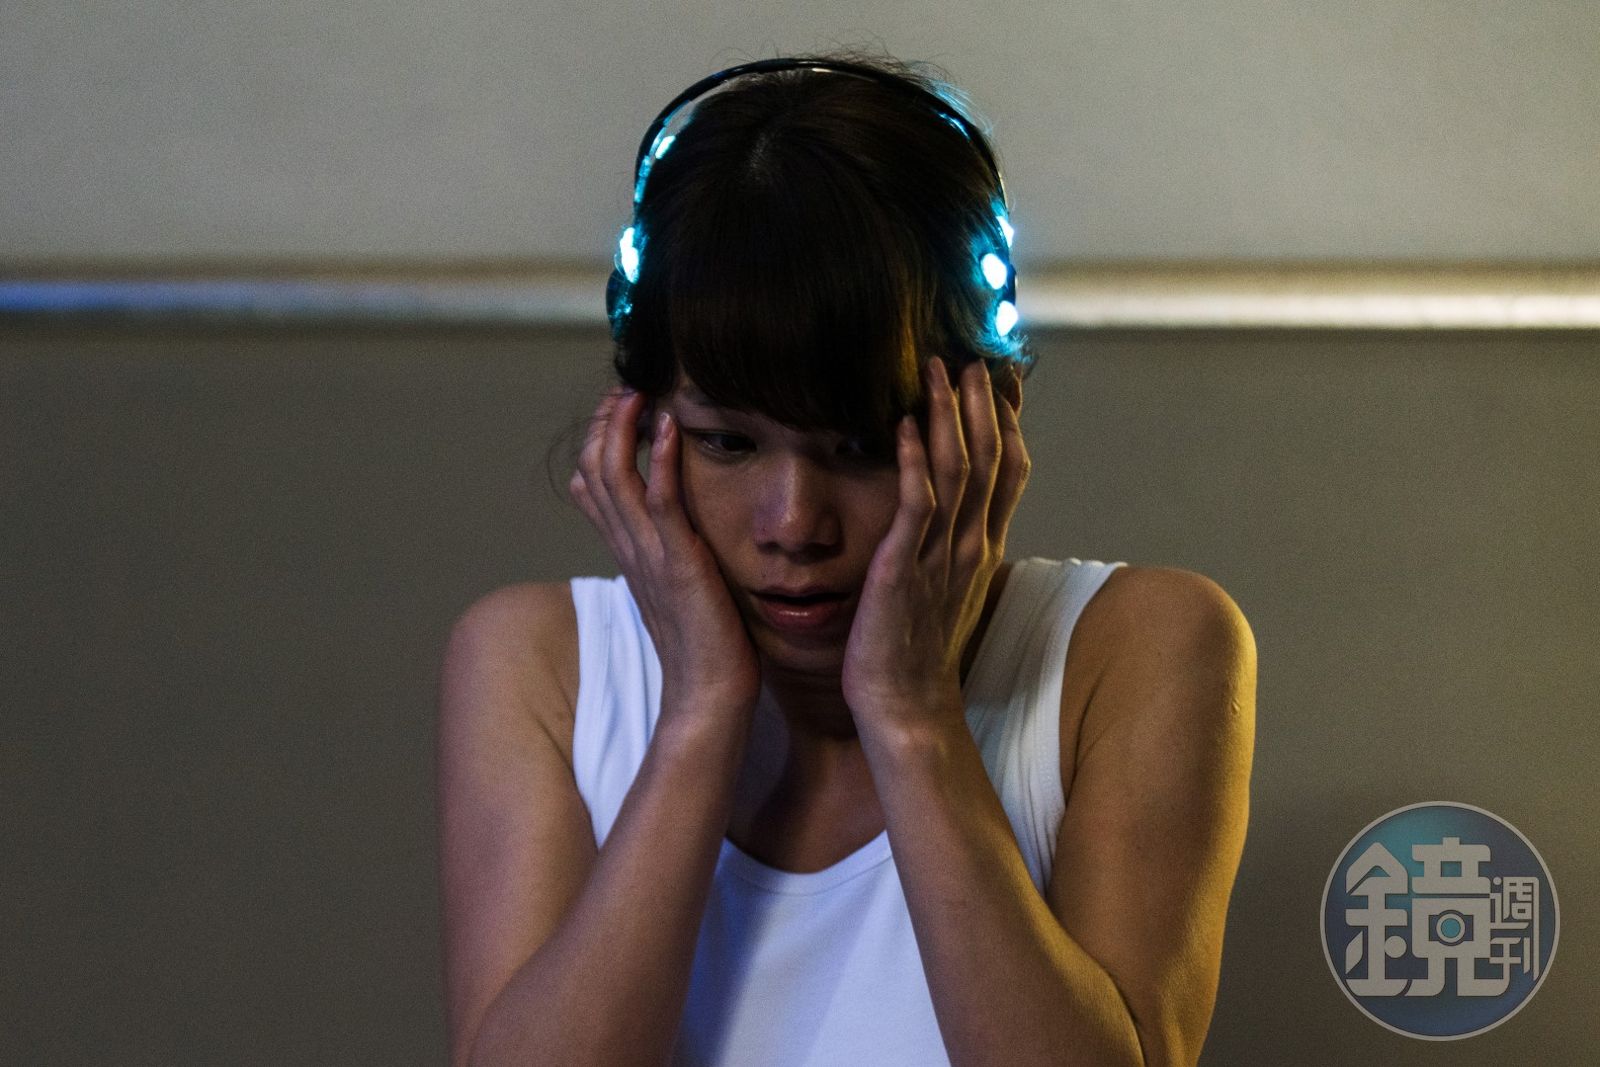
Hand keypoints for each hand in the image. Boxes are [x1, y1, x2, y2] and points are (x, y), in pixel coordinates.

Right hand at [568, 386, 761, 716]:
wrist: (710, 692)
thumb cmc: (706, 641)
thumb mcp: (677, 584)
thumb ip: (667, 549)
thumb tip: (679, 527)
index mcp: (628, 550)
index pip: (593, 483)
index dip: (598, 439)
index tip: (618, 404)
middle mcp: (628, 547)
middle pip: (592, 469)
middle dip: (603, 423)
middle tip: (623, 387)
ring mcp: (647, 553)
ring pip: (613, 477)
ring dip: (621, 429)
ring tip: (636, 392)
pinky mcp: (676, 562)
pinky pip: (659, 501)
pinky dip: (659, 460)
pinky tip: (668, 427)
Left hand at [840, 357, 1029, 733]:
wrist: (907, 708)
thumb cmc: (915, 651)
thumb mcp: (944, 589)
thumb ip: (950, 548)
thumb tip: (949, 519)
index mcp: (981, 548)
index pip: (1008, 473)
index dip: (1008, 423)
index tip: (1002, 380)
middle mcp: (970, 546)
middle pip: (989, 460)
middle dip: (983, 405)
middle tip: (975, 357)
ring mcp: (941, 558)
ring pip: (956, 473)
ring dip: (949, 417)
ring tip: (940, 370)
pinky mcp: (903, 571)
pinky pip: (914, 507)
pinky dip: (911, 463)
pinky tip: (902, 426)